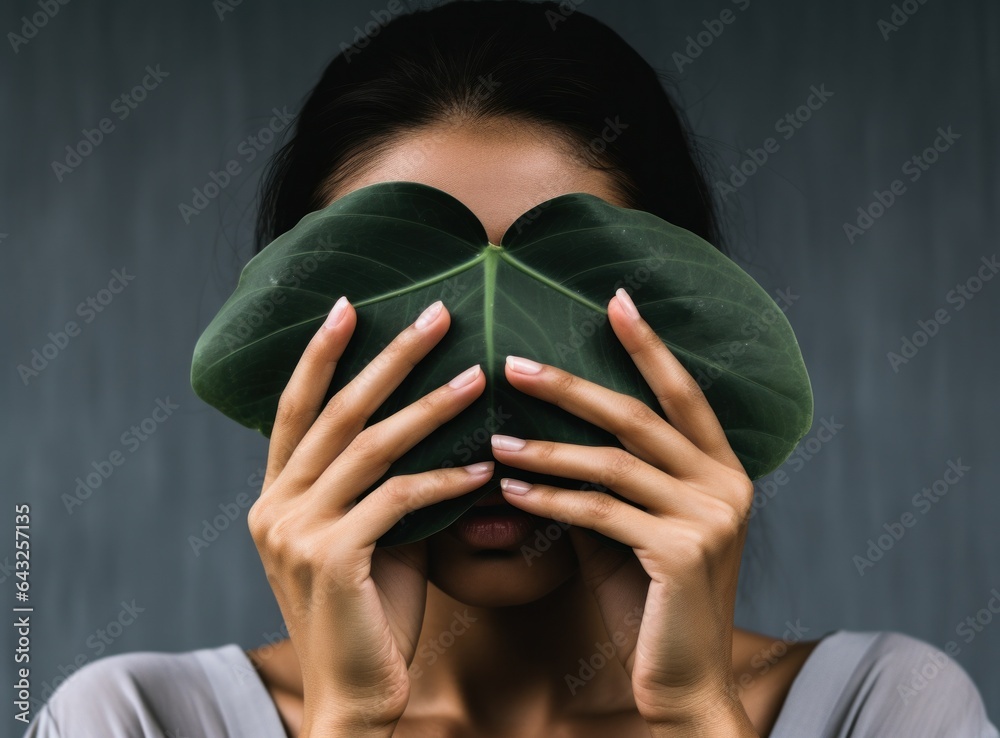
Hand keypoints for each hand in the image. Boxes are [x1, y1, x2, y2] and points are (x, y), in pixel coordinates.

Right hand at [246, 297, 491, 735]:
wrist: (356, 698)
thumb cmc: (371, 615)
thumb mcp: (370, 540)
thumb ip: (384, 488)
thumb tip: (436, 435)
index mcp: (275, 497)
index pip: (296, 409)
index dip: (321, 355)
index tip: (351, 306)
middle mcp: (274, 506)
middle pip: (336, 412)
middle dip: (389, 357)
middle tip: (437, 314)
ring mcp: (296, 531)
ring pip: (370, 447)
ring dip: (429, 408)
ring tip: (477, 377)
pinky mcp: (331, 559)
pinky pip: (399, 499)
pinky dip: (446, 481)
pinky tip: (485, 471)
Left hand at [490, 288, 756, 734]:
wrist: (684, 684)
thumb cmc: (651, 604)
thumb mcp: (628, 532)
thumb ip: (603, 485)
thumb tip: (539, 441)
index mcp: (724, 470)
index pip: (684, 393)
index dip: (649, 345)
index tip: (614, 300)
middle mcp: (727, 485)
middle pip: (637, 417)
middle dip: (571, 386)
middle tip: (514, 363)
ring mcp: (710, 518)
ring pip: (612, 463)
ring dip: (545, 448)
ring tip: (495, 438)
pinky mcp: (681, 553)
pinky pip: (599, 513)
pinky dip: (549, 501)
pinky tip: (508, 493)